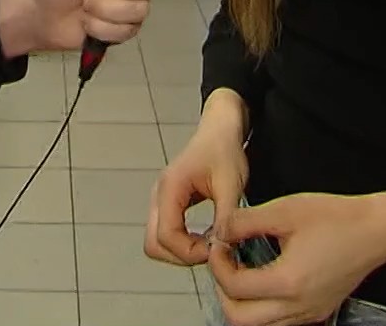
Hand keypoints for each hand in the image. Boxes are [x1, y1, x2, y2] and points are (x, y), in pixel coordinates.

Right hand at [146, 91, 248, 266]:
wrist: (219, 129)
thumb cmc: (224, 149)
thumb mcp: (231, 183)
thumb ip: (225, 217)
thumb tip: (222, 249)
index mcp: (170, 188)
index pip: (166, 236)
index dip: (190, 252)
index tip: (215, 251)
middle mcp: (159, 196)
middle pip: (154, 244)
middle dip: (182, 256)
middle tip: (211, 253)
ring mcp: (160, 200)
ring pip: (157, 241)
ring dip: (181, 252)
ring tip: (210, 246)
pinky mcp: (168, 204)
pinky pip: (166, 233)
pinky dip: (182, 243)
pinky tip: (205, 237)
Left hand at [208, 192, 385, 325]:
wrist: (376, 231)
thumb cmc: (336, 218)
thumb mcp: (284, 211)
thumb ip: (244, 222)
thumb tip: (220, 231)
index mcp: (288, 282)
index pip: (234, 288)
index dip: (217, 264)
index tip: (220, 243)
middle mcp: (299, 306)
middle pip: (240, 319)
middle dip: (224, 291)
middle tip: (225, 262)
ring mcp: (310, 313)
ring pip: (259, 325)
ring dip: (242, 302)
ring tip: (242, 270)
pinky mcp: (318, 311)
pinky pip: (280, 321)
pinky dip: (263, 306)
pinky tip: (264, 277)